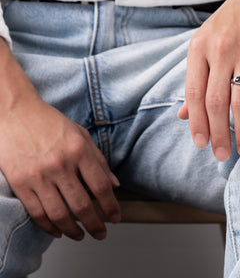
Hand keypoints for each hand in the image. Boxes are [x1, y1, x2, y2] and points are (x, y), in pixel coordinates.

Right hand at [0, 41, 120, 239]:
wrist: (16, 112)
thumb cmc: (51, 123)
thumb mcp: (81, 135)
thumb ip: (99, 160)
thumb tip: (115, 184)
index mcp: (79, 150)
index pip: (101, 186)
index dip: (111, 206)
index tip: (115, 217)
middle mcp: (61, 164)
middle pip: (82, 205)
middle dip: (95, 225)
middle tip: (101, 233)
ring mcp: (39, 175)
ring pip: (59, 214)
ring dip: (73, 230)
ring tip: (81, 235)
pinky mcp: (20, 183)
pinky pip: (37, 213)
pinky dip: (49, 227)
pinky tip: (58, 231)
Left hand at [178, 0, 239, 160]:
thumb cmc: (236, 20)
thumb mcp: (208, 42)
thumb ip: (196, 78)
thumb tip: (182, 114)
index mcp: (199, 48)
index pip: (193, 94)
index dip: (196, 123)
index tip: (201, 145)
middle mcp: (220, 50)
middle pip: (215, 102)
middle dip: (218, 134)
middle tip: (222, 155)